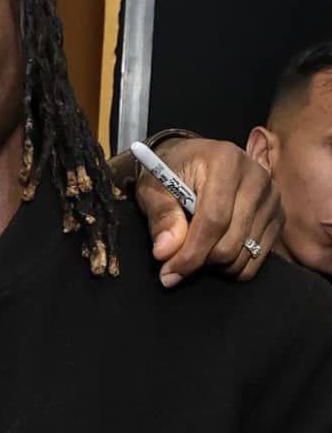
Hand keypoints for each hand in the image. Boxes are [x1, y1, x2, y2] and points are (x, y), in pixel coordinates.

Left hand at [135, 136, 281, 286]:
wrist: (192, 160)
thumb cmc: (171, 172)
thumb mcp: (154, 188)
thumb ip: (161, 217)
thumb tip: (165, 252)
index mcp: (226, 162)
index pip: (214, 219)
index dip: (191, 252)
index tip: (169, 272)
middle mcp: (257, 177)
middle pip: (232, 240)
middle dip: (200, 261)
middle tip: (175, 265)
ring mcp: (272, 198)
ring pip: (246, 253)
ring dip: (216, 265)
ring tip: (194, 251)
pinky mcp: (278, 215)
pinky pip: (259, 257)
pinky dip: (234, 265)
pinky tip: (214, 251)